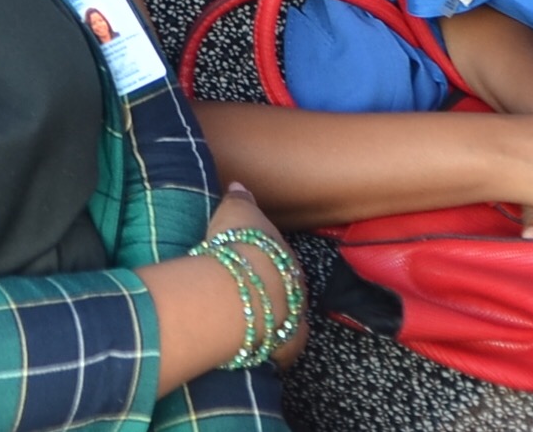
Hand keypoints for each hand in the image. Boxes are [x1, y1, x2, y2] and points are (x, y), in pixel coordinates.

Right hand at [204, 183, 308, 367]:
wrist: (241, 289)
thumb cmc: (238, 247)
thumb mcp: (236, 211)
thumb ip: (240, 198)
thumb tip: (239, 185)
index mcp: (285, 254)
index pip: (279, 255)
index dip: (265, 256)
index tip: (250, 258)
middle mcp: (296, 285)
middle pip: (287, 286)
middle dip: (274, 286)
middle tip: (250, 286)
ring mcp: (294, 316)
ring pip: (289, 316)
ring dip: (276, 315)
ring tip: (252, 315)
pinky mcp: (286, 345)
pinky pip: (283, 347)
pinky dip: (275, 346)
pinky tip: (262, 345)